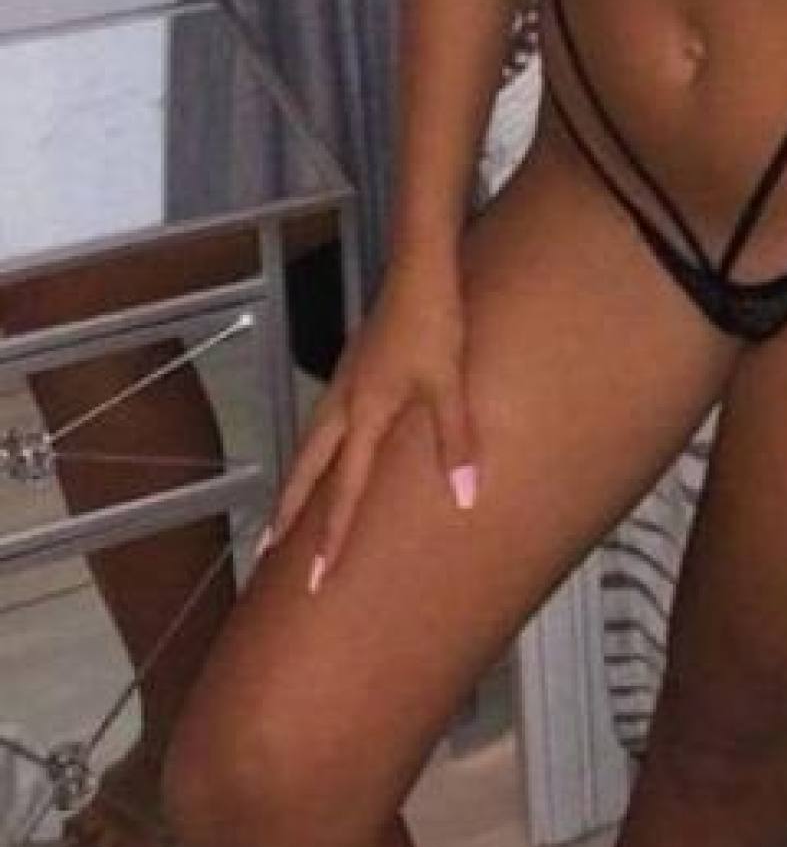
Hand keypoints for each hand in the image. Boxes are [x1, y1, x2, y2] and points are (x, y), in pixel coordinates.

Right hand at [258, 253, 477, 591]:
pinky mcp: (355, 364)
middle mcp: (344, 402)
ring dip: (297, 479)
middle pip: (306, 470)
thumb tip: (464, 498)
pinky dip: (316, 447)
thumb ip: (456, 441)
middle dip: (286, 513)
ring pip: (310, 442)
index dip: (329, 536)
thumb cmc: (435, 323)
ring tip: (284, 509)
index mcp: (364, 413)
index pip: (343, 490)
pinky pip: (326, 419)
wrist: (420, 267)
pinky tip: (329, 446)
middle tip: (263, 552)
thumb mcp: (450, 383)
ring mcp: (346, 380)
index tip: (313, 579)